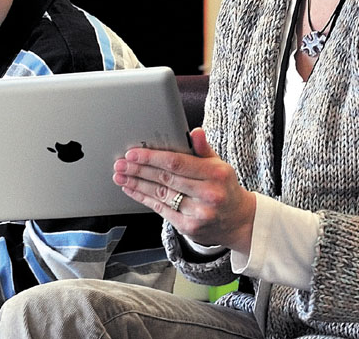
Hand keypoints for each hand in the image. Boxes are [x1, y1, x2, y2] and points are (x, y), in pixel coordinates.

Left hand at [113, 127, 255, 252]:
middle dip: (139, 170)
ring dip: (137, 184)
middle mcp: (209, 194)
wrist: (238, 220)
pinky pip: (161, 209)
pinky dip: (143, 198)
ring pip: (161, 194)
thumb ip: (203, 149)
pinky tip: (132, 189)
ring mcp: (199, 213)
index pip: (178, 163)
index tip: (133, 154)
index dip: (152, 158)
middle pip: (166, 179)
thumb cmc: (224, 187)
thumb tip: (195, 132)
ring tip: (121, 176)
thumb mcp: (219, 165)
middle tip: (120, 164)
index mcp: (216, 174)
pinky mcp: (189, 227)